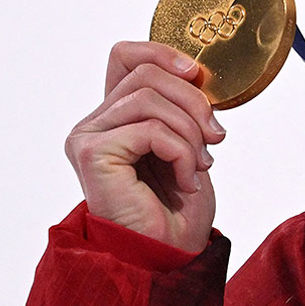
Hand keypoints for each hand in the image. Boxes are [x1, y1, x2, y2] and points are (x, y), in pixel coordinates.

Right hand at [65, 41, 225, 252]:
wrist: (169, 252)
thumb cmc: (177, 205)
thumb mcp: (188, 142)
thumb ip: (182, 107)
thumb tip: (196, 73)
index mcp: (115, 115)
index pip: (125, 56)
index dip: (162, 53)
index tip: (196, 74)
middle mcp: (94, 123)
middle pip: (147, 74)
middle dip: (194, 102)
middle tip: (216, 138)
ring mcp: (88, 137)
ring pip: (150, 98)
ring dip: (190, 133)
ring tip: (199, 164)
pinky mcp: (92, 154)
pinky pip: (150, 130)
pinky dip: (181, 153)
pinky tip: (186, 180)